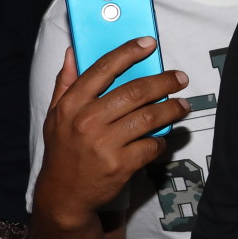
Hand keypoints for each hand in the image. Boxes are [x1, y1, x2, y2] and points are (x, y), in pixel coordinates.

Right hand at [32, 41, 187, 229]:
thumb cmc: (63, 150)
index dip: (128, 52)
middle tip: (180, 78)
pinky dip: (161, 140)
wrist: (63, 195)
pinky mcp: (120, 165)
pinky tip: (162, 137)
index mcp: (71, 105)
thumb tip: (74, 51)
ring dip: (172, 109)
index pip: (103, 69)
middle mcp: (86, 121)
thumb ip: (65, 82)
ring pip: (148, 117)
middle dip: (163, 81)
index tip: (149, 43)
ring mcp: (103, 144)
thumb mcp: (55, 115)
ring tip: (183, 105)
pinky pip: (151, 145)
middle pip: (134, 92)